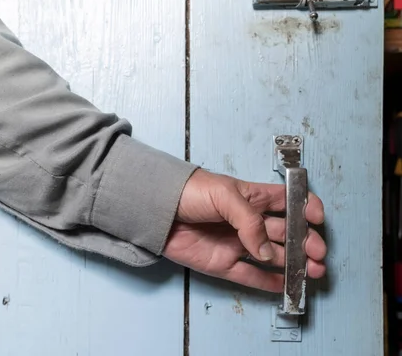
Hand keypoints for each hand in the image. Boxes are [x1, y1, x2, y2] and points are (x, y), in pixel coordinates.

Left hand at [163, 169, 325, 291]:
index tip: (317, 218)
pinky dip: (269, 282)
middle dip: (305, 241)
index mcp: (251, 198)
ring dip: (293, 264)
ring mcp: (236, 243)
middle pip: (285, 232)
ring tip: (312, 271)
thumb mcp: (225, 196)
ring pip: (272, 256)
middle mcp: (247, 222)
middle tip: (318, 252)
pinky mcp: (222, 262)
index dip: (305, 207)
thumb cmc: (189, 192)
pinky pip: (250, 275)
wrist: (158, 210)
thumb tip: (265, 249)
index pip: (286, 201)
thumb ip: (249, 221)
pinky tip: (286, 284)